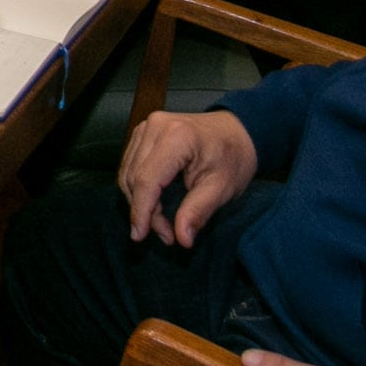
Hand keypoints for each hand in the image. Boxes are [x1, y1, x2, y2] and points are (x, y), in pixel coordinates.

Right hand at [117, 108, 257, 247]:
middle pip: (134, 178)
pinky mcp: (142, 132)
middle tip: (167, 234)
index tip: (140, 237)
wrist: (237, 130)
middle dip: (145, 211)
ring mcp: (146, 127)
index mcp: (177, 137)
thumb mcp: (222, 188)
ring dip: (139, 202)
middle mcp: (156, 127)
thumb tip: (182, 239)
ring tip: (162, 222)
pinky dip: (138, 189)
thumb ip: (198, 212)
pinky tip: (155, 203)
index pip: (147, 180)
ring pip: (127, 173)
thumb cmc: (233, 156)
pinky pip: (130, 165)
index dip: (141, 211)